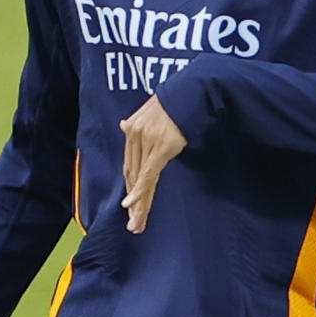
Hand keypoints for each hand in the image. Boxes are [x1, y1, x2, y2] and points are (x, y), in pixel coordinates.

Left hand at [120, 95, 185, 233]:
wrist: (191, 91)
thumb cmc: (175, 102)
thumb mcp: (151, 111)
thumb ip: (138, 123)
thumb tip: (123, 125)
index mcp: (132, 128)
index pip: (129, 164)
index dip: (130, 186)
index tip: (130, 206)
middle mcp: (135, 135)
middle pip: (132, 174)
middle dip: (133, 202)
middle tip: (133, 223)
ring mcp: (147, 141)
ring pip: (140, 179)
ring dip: (138, 204)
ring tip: (136, 224)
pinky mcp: (161, 147)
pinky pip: (148, 174)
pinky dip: (140, 191)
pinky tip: (133, 206)